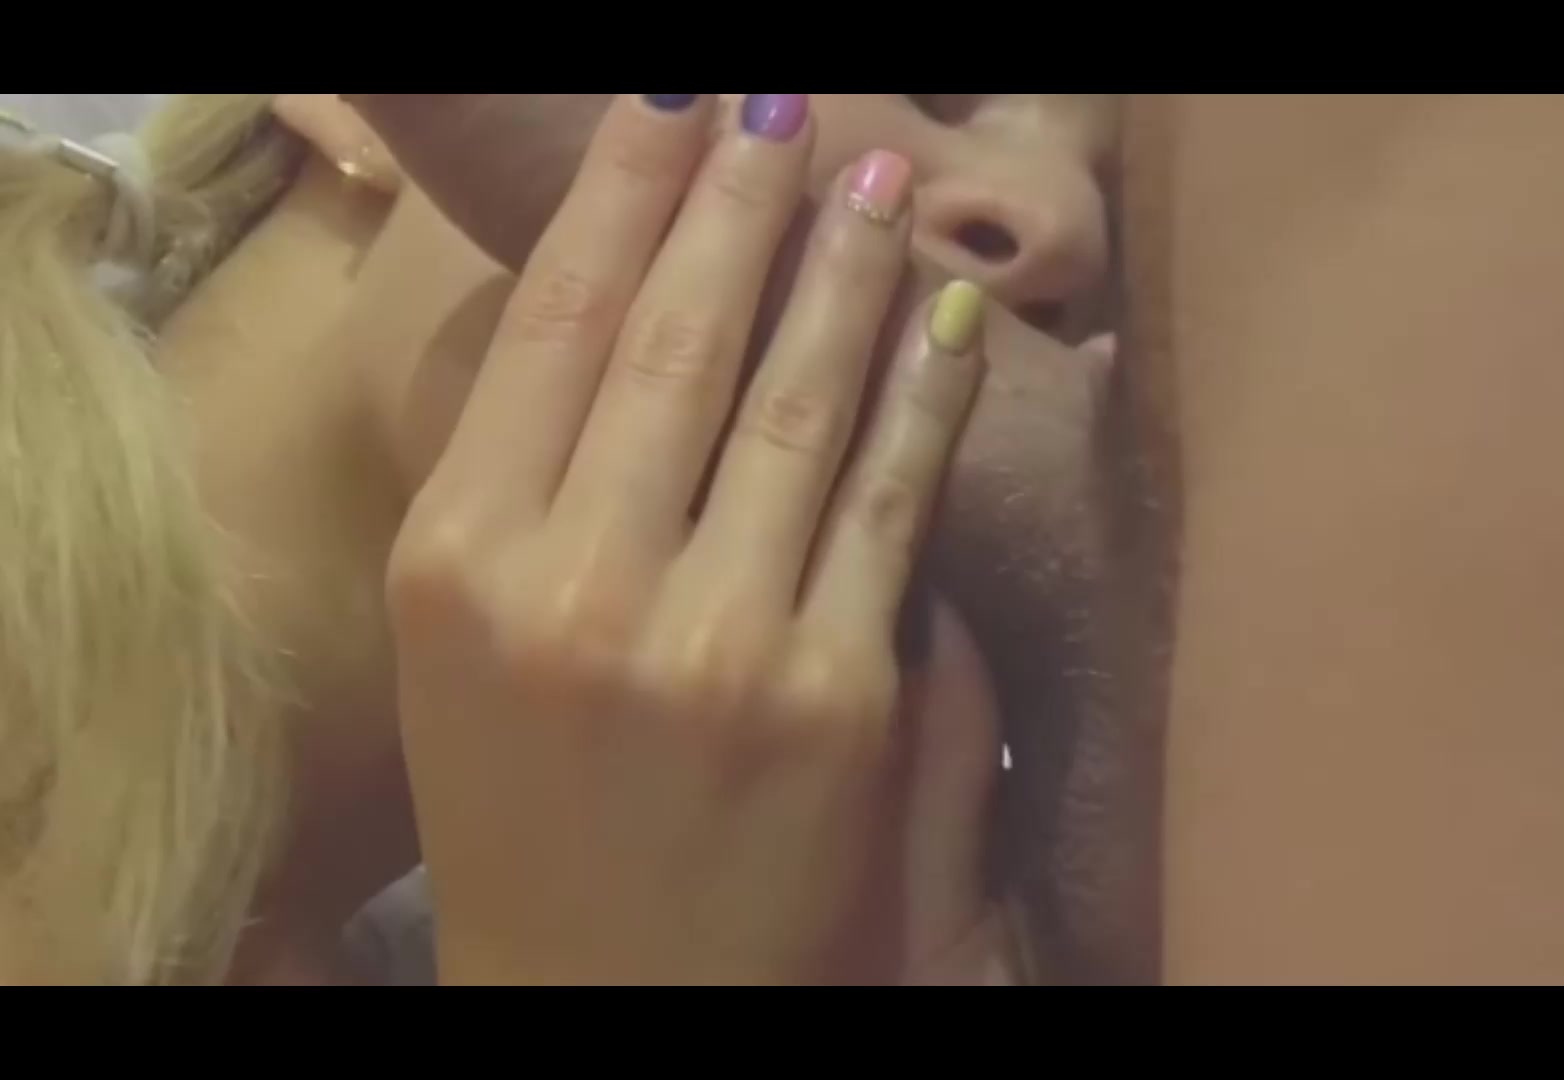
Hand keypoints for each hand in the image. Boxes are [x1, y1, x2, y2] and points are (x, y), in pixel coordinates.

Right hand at [385, 95, 986, 983]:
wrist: (609, 1003)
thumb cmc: (532, 813)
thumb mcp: (463, 645)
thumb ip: (524, 488)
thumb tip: (615, 313)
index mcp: (456, 562)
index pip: (554, 326)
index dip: (622, 192)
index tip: (669, 100)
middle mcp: (576, 588)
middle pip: (677, 341)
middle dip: (741, 203)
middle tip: (782, 106)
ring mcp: (717, 642)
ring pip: (795, 404)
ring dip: (845, 273)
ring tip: (872, 185)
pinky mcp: (838, 696)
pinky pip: (890, 505)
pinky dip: (928, 398)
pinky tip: (948, 323)